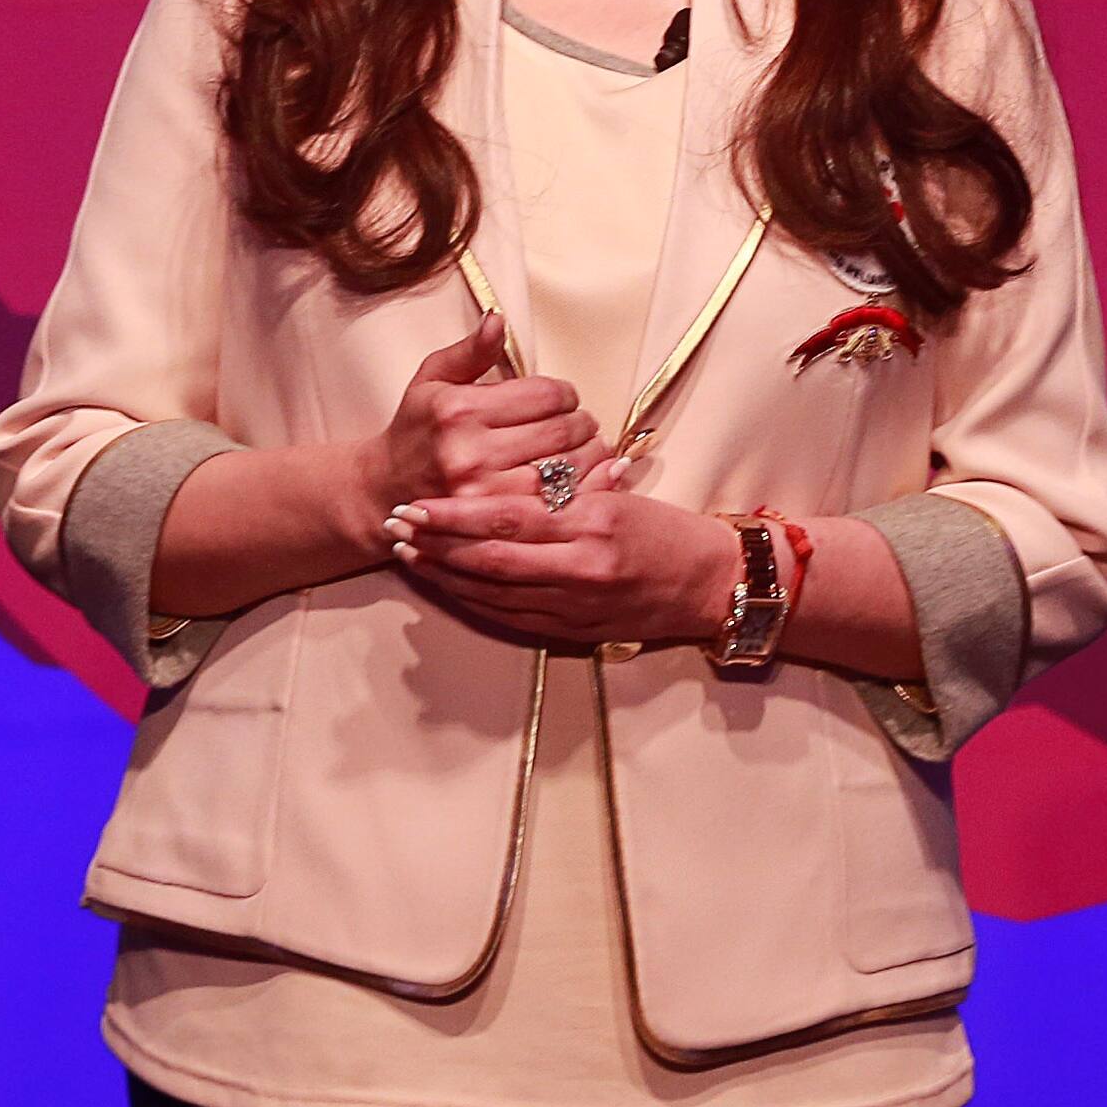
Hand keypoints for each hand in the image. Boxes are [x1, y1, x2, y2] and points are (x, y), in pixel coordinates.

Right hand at [363, 320, 597, 534]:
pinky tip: (578, 481)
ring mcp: (485, 493)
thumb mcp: (433, 380)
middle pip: (562, 432)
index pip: (546, 394)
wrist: (383, 491)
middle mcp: (472, 453)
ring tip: (582, 450)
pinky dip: (579, 491)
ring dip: (587, 458)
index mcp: (461, 410)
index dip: (566, 393)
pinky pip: (557, 506)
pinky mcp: (495, 523)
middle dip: (582, 424)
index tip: (564, 398)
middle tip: (580, 424)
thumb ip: (470, 351)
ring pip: (566, 472)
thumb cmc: (415, 430)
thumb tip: (498, 320)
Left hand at [385, 448, 743, 651]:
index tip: (416, 504)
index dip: (454, 515)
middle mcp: (579, 568)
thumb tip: (510, 474)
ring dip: (444, 576)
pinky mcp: (573, 631)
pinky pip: (509, 617)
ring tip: (409, 556)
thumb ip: (567, 491)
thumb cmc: (667, 531)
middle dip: (436, 545)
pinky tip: (448, 587)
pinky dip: (473, 601)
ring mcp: (574, 605)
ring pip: (492, 593)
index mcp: (591, 524)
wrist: (710, 585)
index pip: (507, 519)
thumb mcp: (620, 497)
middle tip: (396, 528)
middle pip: (489, 560)